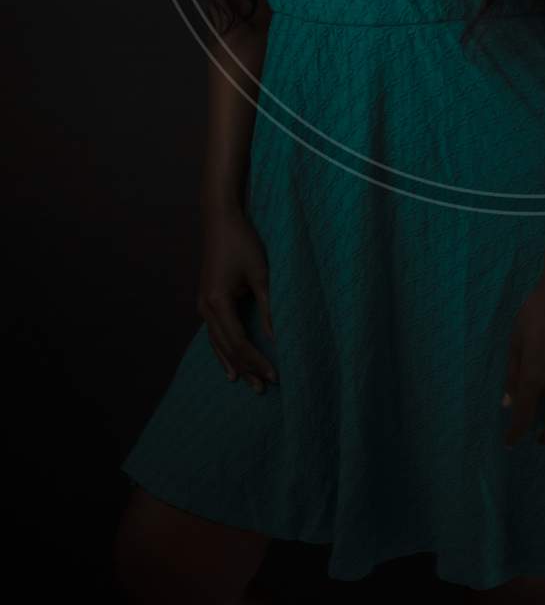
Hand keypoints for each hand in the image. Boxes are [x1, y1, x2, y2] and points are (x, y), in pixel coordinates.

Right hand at [197, 210, 277, 392]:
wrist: (220, 219)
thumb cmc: (242, 242)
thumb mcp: (260, 274)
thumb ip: (268, 306)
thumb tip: (277, 337)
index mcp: (217, 302)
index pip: (239, 343)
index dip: (256, 360)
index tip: (274, 375)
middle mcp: (205, 308)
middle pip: (227, 348)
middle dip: (246, 368)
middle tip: (264, 388)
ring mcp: (203, 306)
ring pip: (218, 344)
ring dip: (234, 363)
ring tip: (247, 383)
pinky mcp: (207, 301)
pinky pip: (214, 334)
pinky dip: (223, 351)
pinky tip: (229, 366)